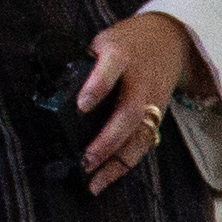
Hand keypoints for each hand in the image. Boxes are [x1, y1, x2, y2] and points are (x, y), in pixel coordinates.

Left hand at [75, 8, 196, 191]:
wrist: (169, 39)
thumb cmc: (126, 42)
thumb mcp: (103, 41)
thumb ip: (84, 65)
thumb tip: (52, 91)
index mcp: (121, 55)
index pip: (111, 68)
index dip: (97, 86)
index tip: (80, 106)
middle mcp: (140, 82)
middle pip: (128, 113)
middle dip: (107, 140)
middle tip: (85, 159)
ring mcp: (152, 102)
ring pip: (139, 137)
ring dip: (115, 163)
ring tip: (93, 182)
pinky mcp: (158, 117)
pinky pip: (142, 145)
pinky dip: (123, 166)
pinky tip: (103, 179)